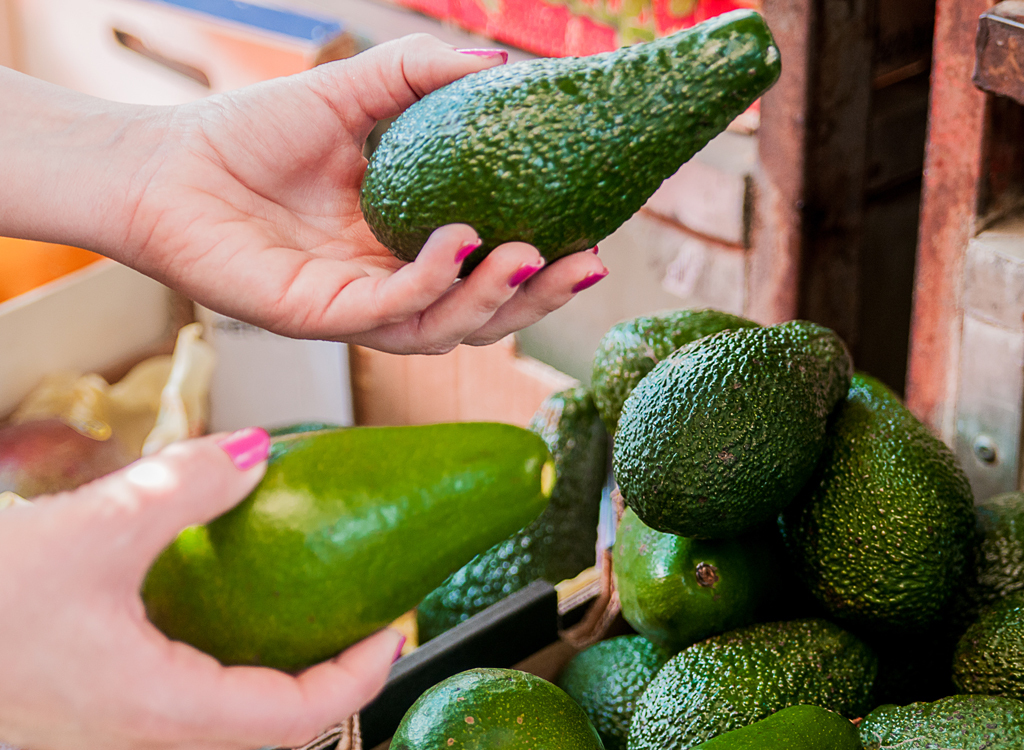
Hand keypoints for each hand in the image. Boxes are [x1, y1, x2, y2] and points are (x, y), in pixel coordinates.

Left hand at [0, 35, 605, 353]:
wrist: (165, 164)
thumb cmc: (253, 133)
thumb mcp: (356, 90)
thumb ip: (424, 75)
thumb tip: (505, 65)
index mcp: (408, 247)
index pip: (491, 272)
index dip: (547, 264)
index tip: (595, 234)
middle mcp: (390, 288)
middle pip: (482, 314)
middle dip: (538, 298)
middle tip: (587, 262)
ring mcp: (355, 309)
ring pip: (444, 329)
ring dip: (494, 299)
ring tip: (531, 256)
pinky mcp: (317, 317)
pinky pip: (388, 313)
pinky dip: (430, 282)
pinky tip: (458, 241)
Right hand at [0, 430, 402, 749]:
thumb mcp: (93, 531)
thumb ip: (184, 488)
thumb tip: (257, 455)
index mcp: (161, 710)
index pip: (296, 717)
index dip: (360, 676)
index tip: (398, 627)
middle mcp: (146, 734)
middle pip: (272, 726)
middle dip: (332, 676)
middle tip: (367, 619)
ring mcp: (121, 726)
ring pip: (229, 717)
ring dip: (283, 672)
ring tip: (315, 613)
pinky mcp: (99, 705)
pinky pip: (190, 697)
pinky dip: (233, 661)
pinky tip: (226, 610)